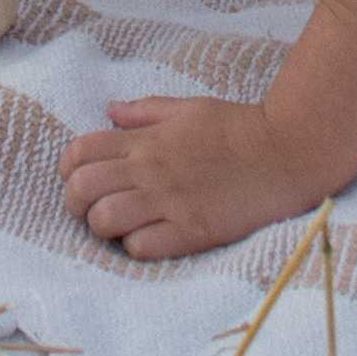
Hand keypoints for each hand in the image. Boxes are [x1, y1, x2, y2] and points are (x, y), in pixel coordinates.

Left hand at [59, 95, 327, 260]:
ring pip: (104, 221)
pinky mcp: (192, 230)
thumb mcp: (188, 108)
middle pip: (81, 188)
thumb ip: (145, 111)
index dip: (69, 168)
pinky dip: (137, 247)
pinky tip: (152, 239)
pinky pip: (141, 247)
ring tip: (122, 228)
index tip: (82, 178)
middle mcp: (150, 170)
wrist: (287, 152)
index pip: (80, 151)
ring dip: (104, 228)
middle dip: (75, 203)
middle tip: (92, 210)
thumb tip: (110, 111)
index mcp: (146, 140)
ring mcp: (170, 201)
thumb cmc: (239, 128)